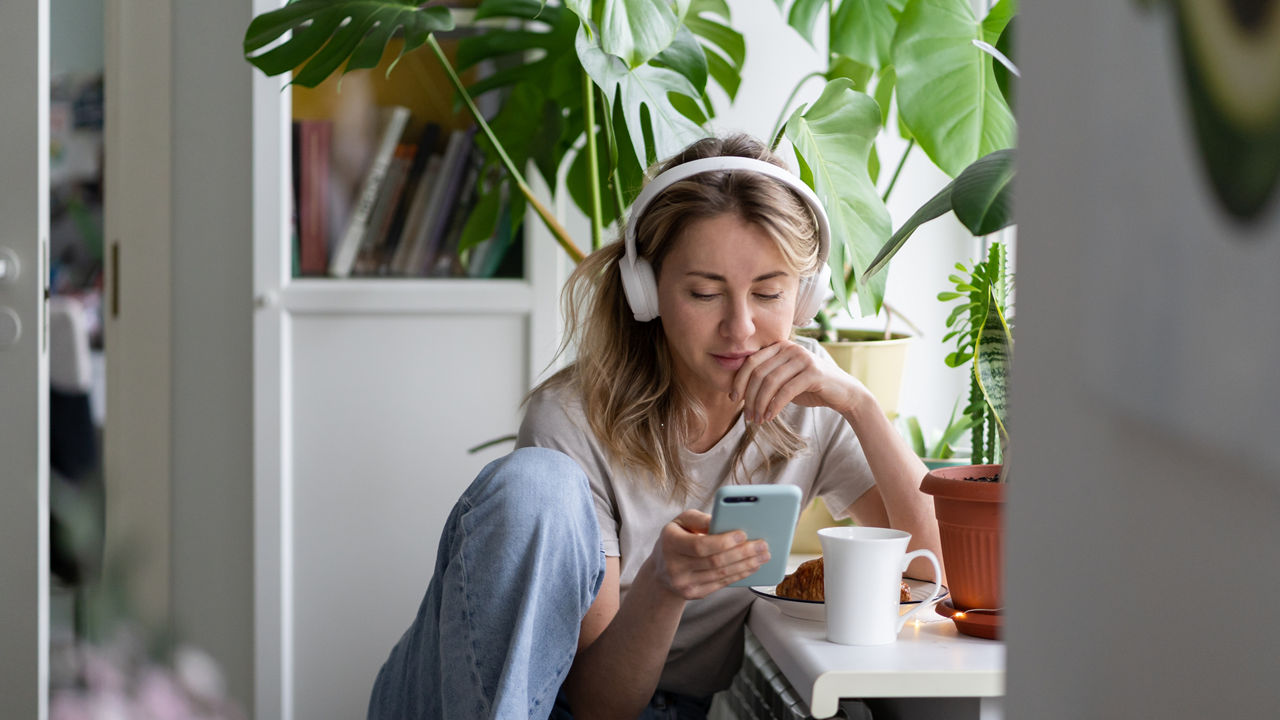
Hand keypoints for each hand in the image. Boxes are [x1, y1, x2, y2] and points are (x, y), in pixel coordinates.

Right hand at [647, 510, 769, 599]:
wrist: (661, 570)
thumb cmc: (677, 538)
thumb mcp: (682, 521)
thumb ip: (700, 518)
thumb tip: (724, 520)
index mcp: (671, 543)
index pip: (700, 546)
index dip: (724, 541)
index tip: (743, 534)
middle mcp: (675, 566)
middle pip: (715, 562)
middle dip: (743, 553)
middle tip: (762, 544)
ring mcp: (684, 583)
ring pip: (722, 574)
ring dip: (747, 565)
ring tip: (763, 555)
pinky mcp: (694, 594)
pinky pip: (722, 584)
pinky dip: (740, 574)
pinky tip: (752, 566)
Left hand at [730, 339, 859, 422]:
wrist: (843, 393)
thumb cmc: (810, 388)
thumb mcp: (784, 380)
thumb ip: (766, 379)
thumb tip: (738, 391)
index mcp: (781, 346)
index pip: (751, 361)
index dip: (739, 381)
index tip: (733, 399)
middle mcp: (791, 348)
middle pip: (759, 372)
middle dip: (749, 396)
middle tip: (747, 415)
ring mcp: (803, 358)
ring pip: (770, 382)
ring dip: (760, 404)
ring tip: (757, 420)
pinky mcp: (813, 373)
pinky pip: (786, 391)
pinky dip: (774, 406)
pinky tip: (770, 417)